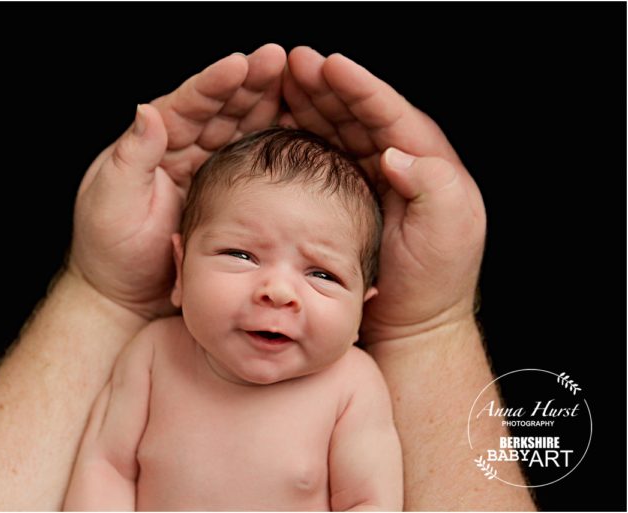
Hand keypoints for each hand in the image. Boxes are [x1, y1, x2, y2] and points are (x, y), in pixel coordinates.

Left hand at [69, 45, 285, 319]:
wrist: (127, 297)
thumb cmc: (110, 251)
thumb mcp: (113, 200)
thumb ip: (131, 157)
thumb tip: (146, 112)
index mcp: (155, 144)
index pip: (189, 104)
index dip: (216, 83)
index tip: (241, 64)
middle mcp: (185, 152)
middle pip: (223, 109)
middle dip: (251, 83)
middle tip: (280, 61)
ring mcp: (209, 174)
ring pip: (243, 132)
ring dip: (269, 107)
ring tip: (298, 86)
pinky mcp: (229, 200)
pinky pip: (255, 168)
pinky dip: (276, 148)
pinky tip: (298, 133)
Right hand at [282, 47, 485, 340]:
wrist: (412, 322)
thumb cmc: (433, 281)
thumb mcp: (447, 233)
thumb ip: (433, 186)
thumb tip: (396, 153)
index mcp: (426, 163)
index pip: (389, 113)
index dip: (358, 86)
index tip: (329, 65)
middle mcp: (398, 164)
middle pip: (358, 113)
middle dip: (326, 85)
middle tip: (294, 63)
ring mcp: (370, 179)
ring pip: (337, 129)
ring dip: (311, 103)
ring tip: (282, 82)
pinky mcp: (348, 197)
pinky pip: (324, 158)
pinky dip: (303, 137)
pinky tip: (282, 124)